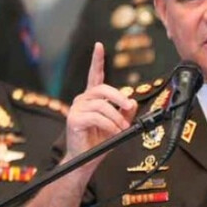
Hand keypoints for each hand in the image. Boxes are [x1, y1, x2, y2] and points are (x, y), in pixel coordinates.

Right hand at [66, 42, 137, 164]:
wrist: (85, 160)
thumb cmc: (98, 142)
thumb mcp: (117, 125)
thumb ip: (125, 113)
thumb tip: (133, 102)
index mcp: (91, 98)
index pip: (94, 75)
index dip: (97, 60)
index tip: (99, 46)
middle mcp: (82, 99)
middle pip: (102, 89)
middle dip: (119, 97)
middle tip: (129, 107)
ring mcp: (76, 108)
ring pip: (102, 105)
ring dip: (116, 117)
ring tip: (122, 128)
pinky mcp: (74, 119)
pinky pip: (97, 117)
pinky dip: (109, 125)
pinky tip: (113, 132)